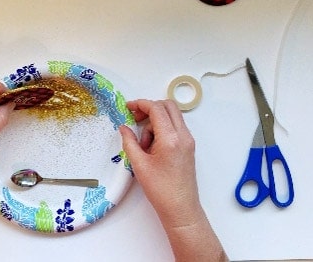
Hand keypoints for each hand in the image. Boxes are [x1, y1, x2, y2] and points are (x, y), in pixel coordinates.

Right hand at [119, 99, 200, 227]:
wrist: (180, 208)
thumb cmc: (161, 190)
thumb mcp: (139, 165)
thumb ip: (129, 142)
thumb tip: (124, 128)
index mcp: (170, 138)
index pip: (156, 109)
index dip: (140, 104)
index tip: (128, 107)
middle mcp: (183, 136)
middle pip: (168, 106)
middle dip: (149, 108)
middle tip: (135, 119)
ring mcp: (188, 140)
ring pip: (172, 116)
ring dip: (155, 121)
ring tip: (144, 144)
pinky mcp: (188, 147)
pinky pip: (175, 127)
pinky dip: (162, 129)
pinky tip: (152, 146)